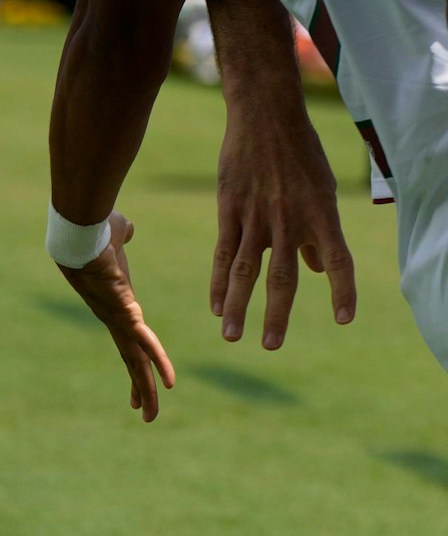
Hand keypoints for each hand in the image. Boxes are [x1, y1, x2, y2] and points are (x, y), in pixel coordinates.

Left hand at [58, 212, 175, 421]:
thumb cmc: (96, 233)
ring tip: (148, 416)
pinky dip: (157, 362)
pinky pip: (146, 342)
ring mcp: (120, 319)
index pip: (131, 343)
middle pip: (132, 362)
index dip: (137, 365)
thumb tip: (125, 230)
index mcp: (121, 307)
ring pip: (137, 361)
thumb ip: (123, 237)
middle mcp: (119, 320)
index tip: (138, 388)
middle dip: (140, 389)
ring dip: (146, 389)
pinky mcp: (125, 313)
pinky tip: (168, 380)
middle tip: (144, 417)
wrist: (80, 236)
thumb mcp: (117, 238)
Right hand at [212, 103, 356, 348]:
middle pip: (285, 276)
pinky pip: (224, 254)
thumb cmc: (302, 152)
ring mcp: (259, 216)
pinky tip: (217, 306)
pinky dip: (220, 282)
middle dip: (278, 314)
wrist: (268, 116)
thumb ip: (320, 230)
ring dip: (240, 307)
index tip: (345, 319)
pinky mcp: (231, 210)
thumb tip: (315, 268)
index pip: (339, 260)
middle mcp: (292, 219)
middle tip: (272, 347)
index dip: (343, 290)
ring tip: (234, 337)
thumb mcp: (323, 187)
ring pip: (247, 271)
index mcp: (323, 213)